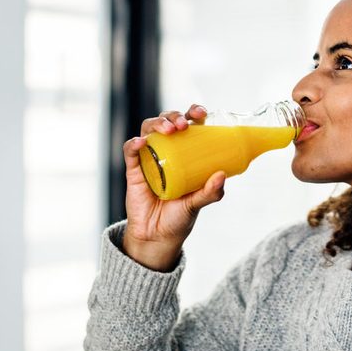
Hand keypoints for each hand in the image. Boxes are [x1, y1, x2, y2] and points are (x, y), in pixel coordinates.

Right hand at [121, 104, 225, 270]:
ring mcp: (149, 158)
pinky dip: (134, 144)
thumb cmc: (179, 217)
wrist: (157, 237)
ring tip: (169, 130)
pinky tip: (141, 143)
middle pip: (167, 121)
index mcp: (186, 153)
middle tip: (184, 124)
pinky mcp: (134, 170)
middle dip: (174, 116)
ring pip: (148, 129)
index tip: (202, 113)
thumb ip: (210, 192)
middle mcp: (167, 151)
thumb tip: (221, 175)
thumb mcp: (198, 203)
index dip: (194, 113)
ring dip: (157, 124)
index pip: (189, 125)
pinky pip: (130, 152)